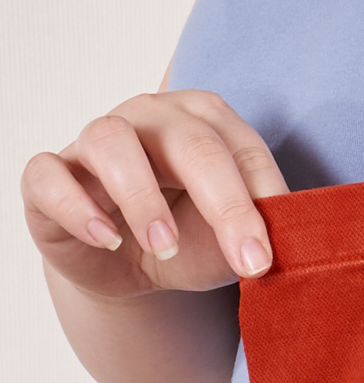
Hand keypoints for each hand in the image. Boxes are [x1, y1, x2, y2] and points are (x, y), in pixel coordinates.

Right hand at [21, 90, 287, 300]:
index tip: (267, 258)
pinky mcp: (48, 173)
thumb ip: (258, 235)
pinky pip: (49, 174)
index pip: (242, 149)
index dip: (261, 202)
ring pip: (112, 141)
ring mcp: (94, 140)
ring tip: (161, 245)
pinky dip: (77, 206)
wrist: (122, 265)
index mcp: (205, 122)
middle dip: (224, 203)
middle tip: (245, 262)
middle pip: (189, 141)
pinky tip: (106, 238)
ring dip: (143, 198)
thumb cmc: (185, 239)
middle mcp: (150, 117)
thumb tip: (296, 245)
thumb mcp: (227, 242)